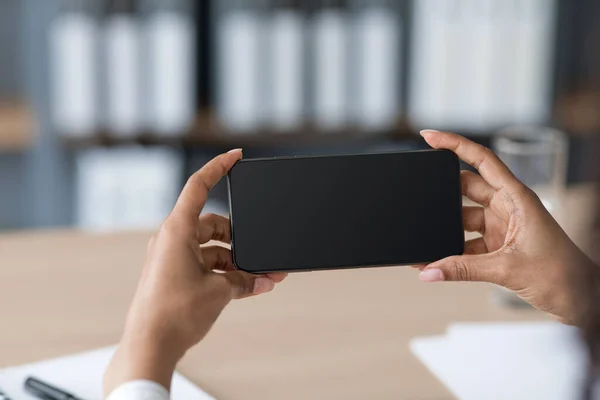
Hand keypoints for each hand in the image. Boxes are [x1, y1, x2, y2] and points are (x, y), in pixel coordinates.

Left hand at [104, 149, 286, 394]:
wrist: (148, 346)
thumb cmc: (173, 313)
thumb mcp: (219, 291)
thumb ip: (245, 280)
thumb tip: (265, 280)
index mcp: (177, 230)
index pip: (198, 185)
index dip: (218, 167)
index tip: (236, 156)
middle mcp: (172, 239)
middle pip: (214, 225)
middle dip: (241, 240)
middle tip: (262, 256)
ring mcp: (171, 257)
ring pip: (212, 248)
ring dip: (236, 262)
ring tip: (260, 279)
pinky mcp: (173, 275)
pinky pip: (205, 265)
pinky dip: (225, 273)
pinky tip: (248, 287)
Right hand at [417, 130, 593, 323]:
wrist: (582, 300)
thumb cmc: (562, 275)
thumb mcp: (507, 269)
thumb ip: (463, 270)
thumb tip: (429, 272)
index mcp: (517, 197)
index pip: (482, 159)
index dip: (455, 144)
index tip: (429, 137)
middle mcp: (509, 206)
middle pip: (467, 186)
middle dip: (443, 192)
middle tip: (420, 197)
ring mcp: (503, 225)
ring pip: (464, 216)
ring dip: (446, 227)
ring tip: (426, 236)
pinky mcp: (499, 244)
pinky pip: (467, 241)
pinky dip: (452, 250)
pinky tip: (438, 260)